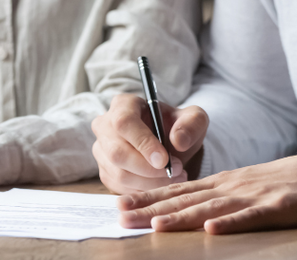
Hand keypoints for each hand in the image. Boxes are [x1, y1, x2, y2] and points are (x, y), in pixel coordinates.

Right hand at [91, 93, 208, 193]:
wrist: (171, 145)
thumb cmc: (178, 127)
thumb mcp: (194, 119)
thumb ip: (191, 125)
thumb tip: (179, 140)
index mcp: (124, 104)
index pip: (124, 123)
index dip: (143, 143)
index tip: (164, 160)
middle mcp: (105, 125)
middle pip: (117, 152)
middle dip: (148, 169)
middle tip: (175, 170)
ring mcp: (102, 150)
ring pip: (119, 174)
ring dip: (150, 183)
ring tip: (174, 177)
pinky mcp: (106, 171)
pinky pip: (120, 188)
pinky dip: (144, 191)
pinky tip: (161, 184)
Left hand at [116, 155, 296, 233]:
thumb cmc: (280, 184)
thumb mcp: (241, 187)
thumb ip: (213, 197)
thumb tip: (182, 211)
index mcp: (220, 183)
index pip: (177, 191)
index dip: (148, 198)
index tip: (120, 206)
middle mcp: (230, 187)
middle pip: (185, 199)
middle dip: (152, 209)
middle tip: (122, 218)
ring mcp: (251, 196)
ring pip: (210, 208)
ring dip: (182, 217)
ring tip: (156, 226)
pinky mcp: (276, 207)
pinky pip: (250, 218)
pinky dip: (231, 223)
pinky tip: (212, 230)